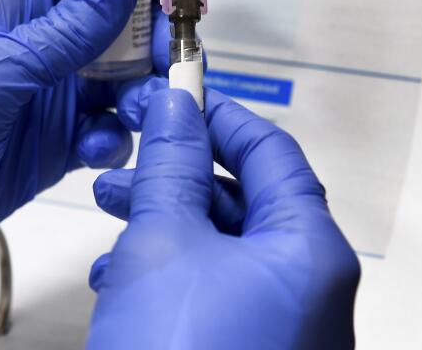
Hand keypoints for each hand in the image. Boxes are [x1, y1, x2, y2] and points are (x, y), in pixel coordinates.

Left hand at [0, 0, 190, 289]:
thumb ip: (67, 28)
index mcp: (10, 4)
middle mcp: (35, 44)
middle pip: (115, 23)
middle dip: (151, 37)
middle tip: (173, 57)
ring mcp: (47, 94)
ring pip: (119, 78)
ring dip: (140, 91)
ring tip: (135, 111)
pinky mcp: (54, 143)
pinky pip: (104, 130)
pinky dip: (113, 137)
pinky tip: (98, 150)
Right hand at [88, 83, 360, 348]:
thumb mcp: (163, 241)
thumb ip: (172, 165)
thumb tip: (176, 107)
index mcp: (310, 252)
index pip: (271, 151)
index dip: (218, 115)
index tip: (174, 97)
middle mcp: (309, 288)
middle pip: (245, 201)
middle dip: (176, 176)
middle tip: (128, 160)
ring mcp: (283, 324)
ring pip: (221, 248)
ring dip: (162, 224)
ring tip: (111, 215)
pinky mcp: (250, 347)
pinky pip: (214, 291)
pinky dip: (170, 273)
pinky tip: (119, 275)